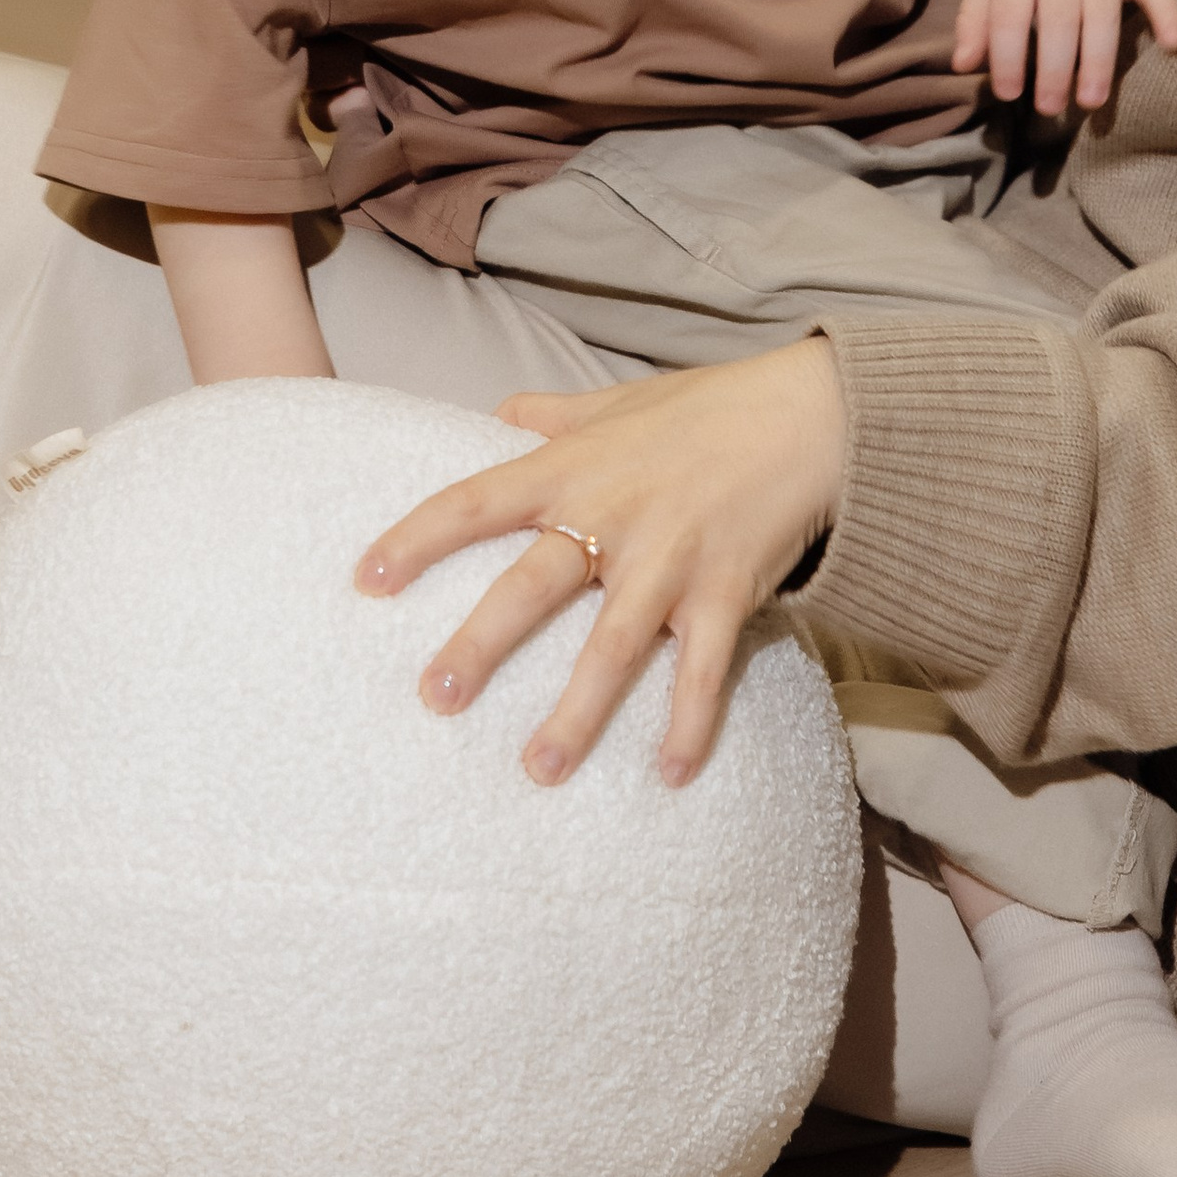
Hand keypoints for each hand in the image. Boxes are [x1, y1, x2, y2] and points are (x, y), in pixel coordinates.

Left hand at [352, 338, 845, 786]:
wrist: (811, 415)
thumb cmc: (710, 407)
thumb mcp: (619, 401)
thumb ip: (555, 414)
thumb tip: (500, 412)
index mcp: (573, 468)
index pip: (475, 501)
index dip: (417, 537)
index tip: (366, 579)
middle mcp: (613, 516)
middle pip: (532, 586)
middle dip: (481, 644)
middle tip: (433, 698)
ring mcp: (671, 560)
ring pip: (613, 646)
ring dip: (576, 714)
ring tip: (538, 770)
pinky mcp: (728, 592)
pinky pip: (704, 671)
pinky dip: (690, 724)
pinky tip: (670, 775)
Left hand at [950, 0, 1176, 115]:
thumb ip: (977, 12)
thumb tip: (964, 65)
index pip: (1011, 15)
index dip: (1007, 57)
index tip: (1008, 93)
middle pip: (1059, 22)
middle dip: (1054, 71)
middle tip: (1050, 109)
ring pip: (1103, 15)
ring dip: (1099, 62)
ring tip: (1092, 101)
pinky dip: (1167, 13)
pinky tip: (1173, 45)